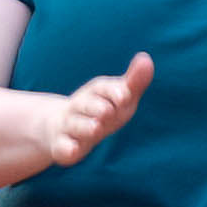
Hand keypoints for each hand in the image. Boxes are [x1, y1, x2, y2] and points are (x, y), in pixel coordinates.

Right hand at [33, 54, 149, 170]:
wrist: (63, 128)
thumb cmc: (102, 111)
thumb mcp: (120, 96)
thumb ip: (134, 81)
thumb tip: (145, 57)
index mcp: (94, 93)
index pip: (102, 88)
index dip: (114, 91)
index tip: (125, 97)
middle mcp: (79, 107)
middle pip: (86, 105)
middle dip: (97, 107)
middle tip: (107, 111)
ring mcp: (68, 126)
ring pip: (75, 125)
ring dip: (84, 126)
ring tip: (95, 127)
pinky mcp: (61, 146)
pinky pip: (62, 147)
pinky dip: (67, 148)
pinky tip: (73, 149)